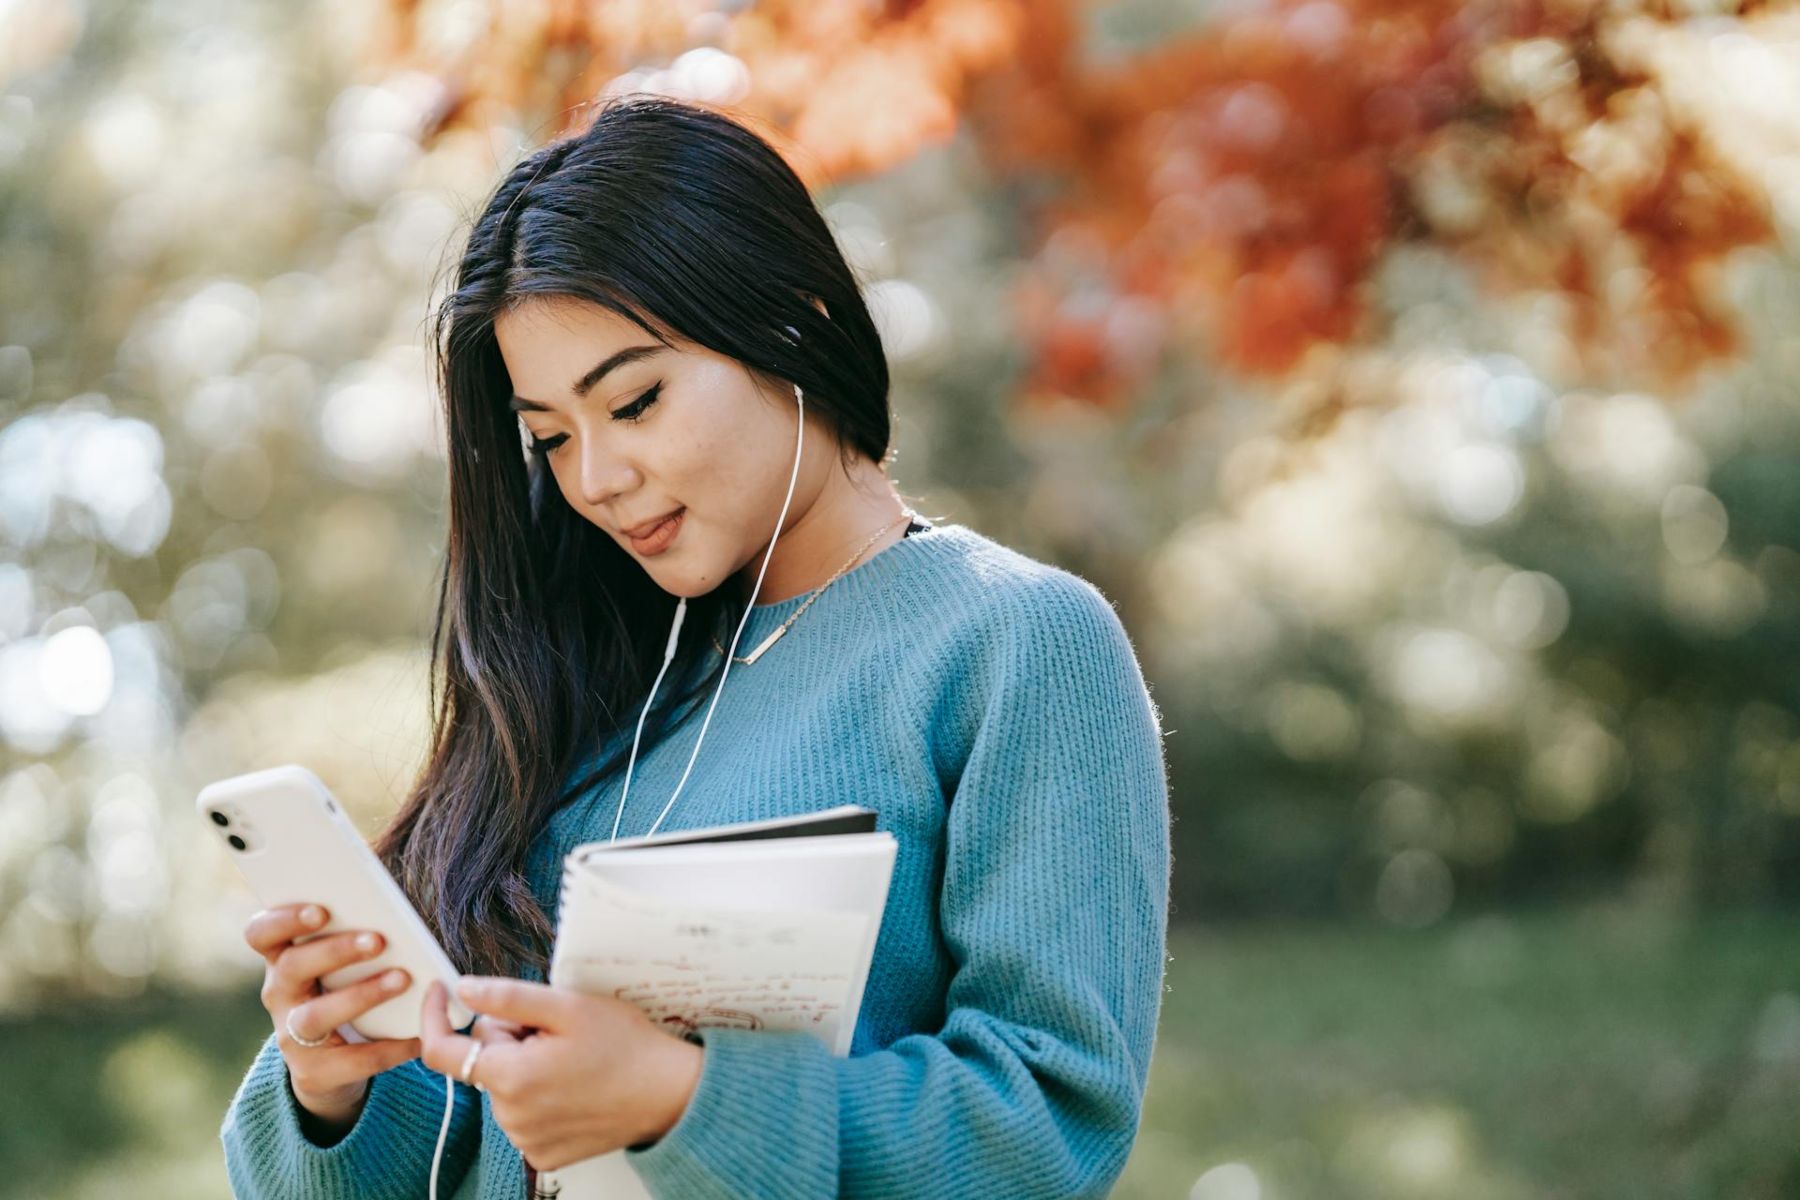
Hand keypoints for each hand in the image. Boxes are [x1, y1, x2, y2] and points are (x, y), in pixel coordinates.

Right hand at [244, 903, 419, 1129]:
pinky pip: (352, 1060)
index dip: (283, 919)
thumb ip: (353, 939)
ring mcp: (292, 1036)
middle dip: (335, 951)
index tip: (320, 910)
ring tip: (402, 979)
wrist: (329, 1067)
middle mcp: (280, 995)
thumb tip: (399, 918)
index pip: (261, 934)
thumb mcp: (337, 967)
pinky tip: (418, 1035)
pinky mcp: (315, 1072)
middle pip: (293, 967)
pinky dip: (388, 1047)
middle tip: (378, 940)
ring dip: (362, 995)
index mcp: (282, 960)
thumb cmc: (341, 994)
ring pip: (317, 1014)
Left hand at [419, 977, 703, 1172]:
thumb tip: (463, 989)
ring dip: (525, 1065)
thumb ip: (508, 997)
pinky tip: (573, 1085)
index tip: (441, 991)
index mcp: (511, 1077)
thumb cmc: (626, 1046)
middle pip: (483, 1060)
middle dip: (509, 1037)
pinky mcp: (544, 1154)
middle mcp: (510, 1117)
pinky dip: (539, 1094)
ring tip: (571, 1059)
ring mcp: (526, 1141)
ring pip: (503, 1085)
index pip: (441, 1051)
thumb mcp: (568, 1006)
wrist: (669, 1093)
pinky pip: (522, 1113)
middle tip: (555, 1030)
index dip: (435, 1016)